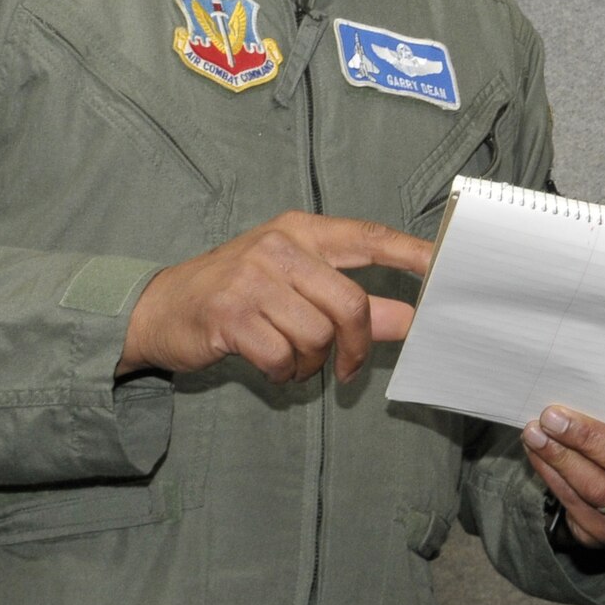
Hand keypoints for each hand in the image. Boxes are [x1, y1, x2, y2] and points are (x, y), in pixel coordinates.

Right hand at [119, 212, 430, 384]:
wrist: (158, 309)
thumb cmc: (237, 295)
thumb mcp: (295, 287)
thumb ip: (352, 301)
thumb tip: (409, 319)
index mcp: (301, 231)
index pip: (370, 238)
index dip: (412, 255)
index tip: (446, 269)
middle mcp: (279, 247)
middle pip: (351, 304)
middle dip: (358, 346)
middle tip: (350, 369)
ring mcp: (252, 279)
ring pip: (318, 335)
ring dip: (312, 363)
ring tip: (291, 360)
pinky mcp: (230, 315)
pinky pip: (283, 357)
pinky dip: (284, 373)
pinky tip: (272, 367)